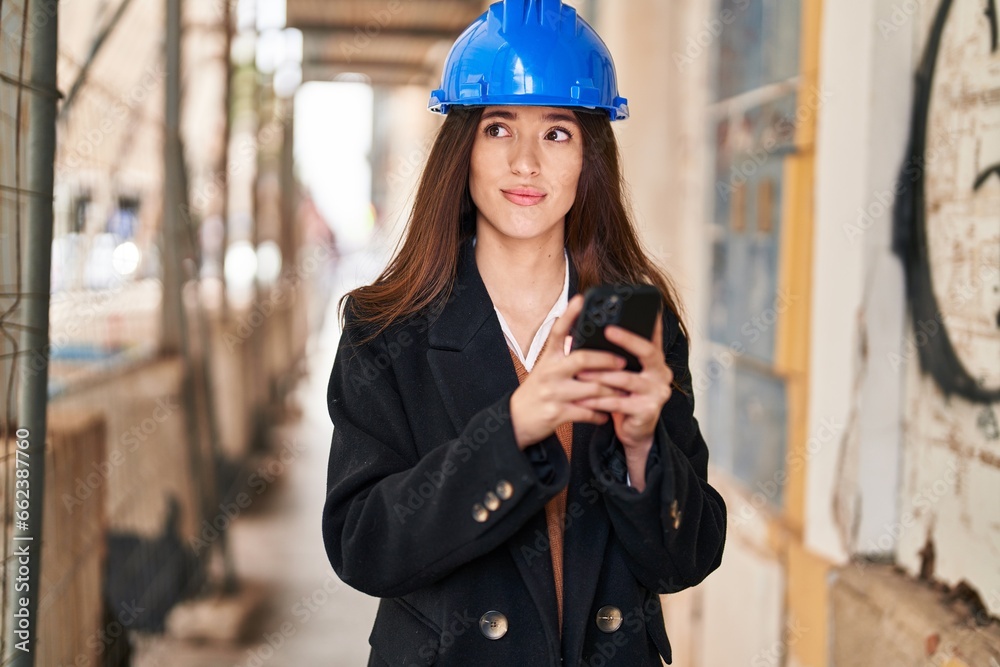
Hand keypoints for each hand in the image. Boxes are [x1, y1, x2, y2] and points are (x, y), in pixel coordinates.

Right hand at [510, 294, 625, 449]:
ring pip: (592, 388)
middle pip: (583, 359)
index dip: (569, 314)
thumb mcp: (544, 369)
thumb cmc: (536, 392)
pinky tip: (606, 414)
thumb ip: (562, 357)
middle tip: (624, 361)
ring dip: (611, 391)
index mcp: (548, 359)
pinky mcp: (557, 413)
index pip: (558, 331)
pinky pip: (587, 412)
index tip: (581, 299)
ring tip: (623, 391)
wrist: (514, 421)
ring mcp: (554, 393)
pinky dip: (600, 414)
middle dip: (607, 360)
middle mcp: (550, 372)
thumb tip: (586, 341)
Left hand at [573, 314, 672, 490]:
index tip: (635, 307)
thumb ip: (614, 356)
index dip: (648, 321)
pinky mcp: (647, 410)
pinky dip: (599, 400)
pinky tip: (583, 398)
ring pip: (626, 379)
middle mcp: (661, 373)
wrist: (634, 431)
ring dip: (600, 375)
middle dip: (626, 339)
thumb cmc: (625, 397)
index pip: (653, 336)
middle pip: (647, 351)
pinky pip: (619, 403)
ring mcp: (657, 392)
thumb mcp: (623, 373)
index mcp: (655, 361)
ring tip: (580, 372)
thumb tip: (585, 333)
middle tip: (607, 329)